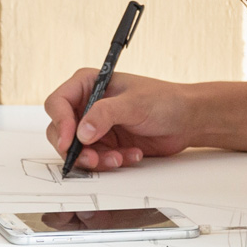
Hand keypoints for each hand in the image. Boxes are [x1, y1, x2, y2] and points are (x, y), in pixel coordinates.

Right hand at [43, 71, 199, 170]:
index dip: (60, 123)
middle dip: (75, 148)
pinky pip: (96, 159)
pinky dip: (111, 162)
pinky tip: (131, 155)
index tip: (70, 141)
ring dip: (96, 159)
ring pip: (77, 150)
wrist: (187, 120)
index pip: (58, 103)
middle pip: (61, 130)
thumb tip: (81, 132)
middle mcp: (87, 105)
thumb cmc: (164, 100)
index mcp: (88, 84)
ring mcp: (96, 126)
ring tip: (118, 158)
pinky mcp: (106, 143)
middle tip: (92, 159)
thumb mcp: (134, 104)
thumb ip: (104, 115)